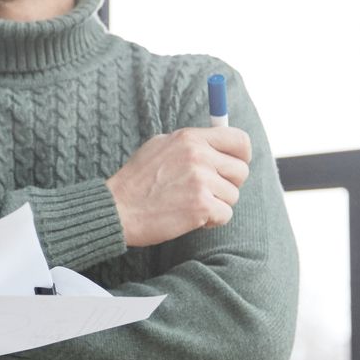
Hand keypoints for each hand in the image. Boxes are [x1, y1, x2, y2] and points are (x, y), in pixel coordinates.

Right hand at [106, 126, 251, 247]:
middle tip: (206, 192)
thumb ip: (189, 143)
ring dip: (216, 204)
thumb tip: (219, 142)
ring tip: (189, 204)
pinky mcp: (201, 204)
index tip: (233, 166)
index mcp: (189, 138)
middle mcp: (198, 155)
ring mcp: (201, 180)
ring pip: (233, 195)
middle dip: (228, 185)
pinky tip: (189, 217)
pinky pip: (226, 214)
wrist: (117, 209)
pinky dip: (211, 220)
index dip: (242, 155)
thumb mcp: (159, 147)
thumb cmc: (136, 181)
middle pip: (241, 170)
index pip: (239, 140)